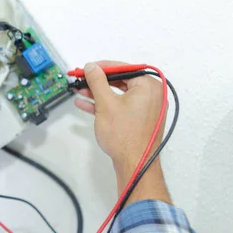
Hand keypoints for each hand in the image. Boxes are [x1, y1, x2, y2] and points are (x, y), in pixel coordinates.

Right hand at [75, 61, 170, 203]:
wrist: (134, 164)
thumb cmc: (125, 136)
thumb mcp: (105, 103)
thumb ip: (97, 81)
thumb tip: (91, 67)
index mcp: (149, 86)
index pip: (123, 68)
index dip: (101, 67)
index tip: (87, 68)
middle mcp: (152, 95)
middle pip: (120, 81)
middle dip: (98, 81)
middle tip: (82, 78)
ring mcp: (147, 108)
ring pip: (119, 94)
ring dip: (98, 93)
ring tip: (80, 90)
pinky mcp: (140, 119)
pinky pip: (121, 105)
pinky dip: (105, 104)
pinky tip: (86, 104)